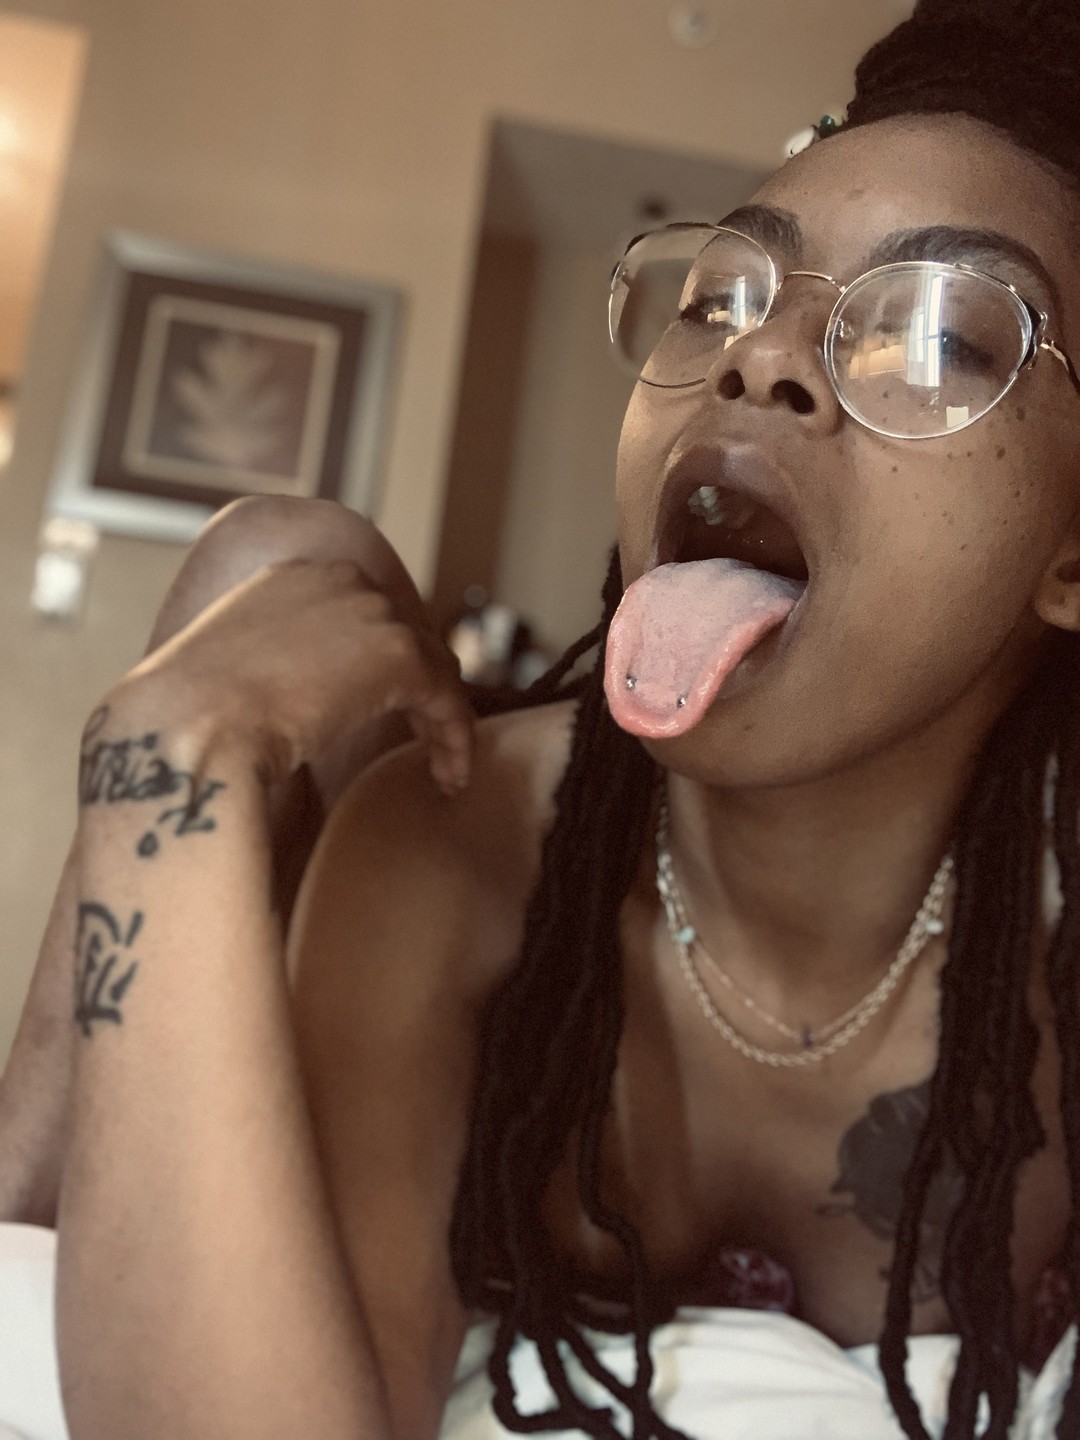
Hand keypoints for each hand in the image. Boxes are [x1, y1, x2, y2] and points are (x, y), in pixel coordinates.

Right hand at [113, 557, 473, 795]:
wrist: (188, 729)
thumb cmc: (187, 722)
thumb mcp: (228, 673)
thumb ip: (269, 668)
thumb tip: (282, 701)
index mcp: (293, 576)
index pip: (363, 615)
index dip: (380, 664)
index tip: (382, 709)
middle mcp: (338, 579)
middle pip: (405, 635)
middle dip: (417, 688)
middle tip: (424, 739)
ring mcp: (372, 612)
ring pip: (433, 667)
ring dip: (441, 719)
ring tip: (443, 768)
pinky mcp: (400, 654)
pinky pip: (447, 699)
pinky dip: (454, 739)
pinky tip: (449, 778)